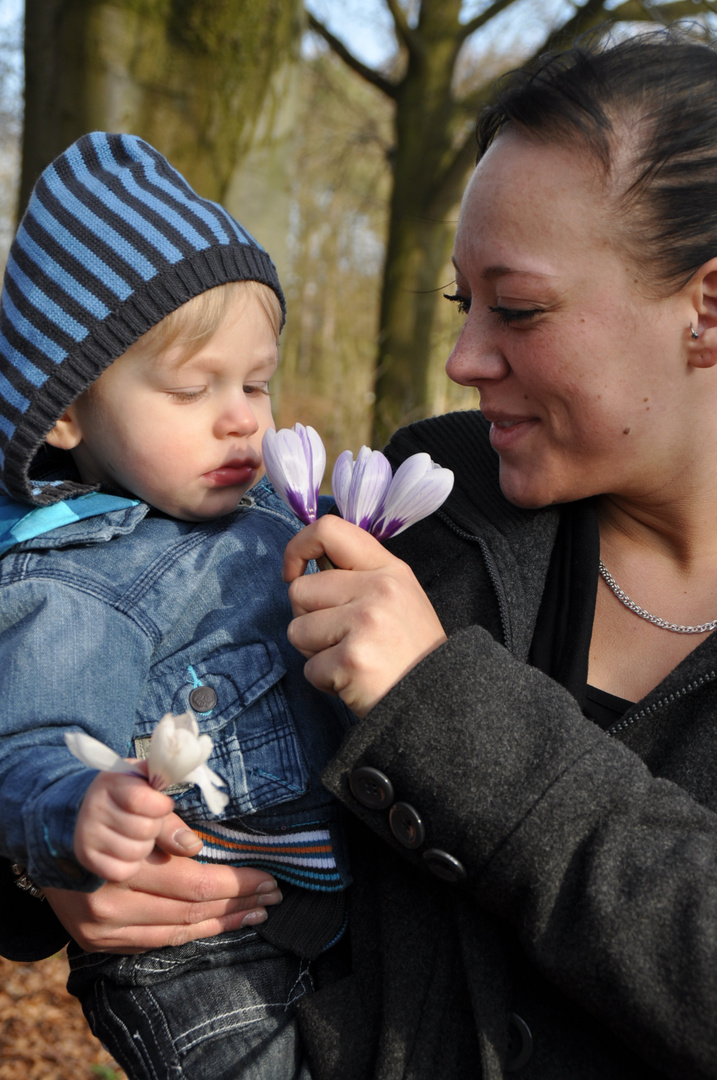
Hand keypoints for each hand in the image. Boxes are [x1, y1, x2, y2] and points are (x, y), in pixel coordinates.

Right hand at [46, 812, 281, 952]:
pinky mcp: (99, 941)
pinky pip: (158, 941)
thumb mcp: (131, 797)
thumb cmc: (102, 808)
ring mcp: (103, 928)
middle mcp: (109, 904)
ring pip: (178, 931)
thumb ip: (162, 821)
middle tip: (272, 894)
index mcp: (120, 866)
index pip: (193, 883)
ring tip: (257, 911)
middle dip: (238, 901)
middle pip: (191, 910)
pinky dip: (194, 933)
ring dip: (223, 922)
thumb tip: (194, 845)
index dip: (236, 882)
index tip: (268, 877)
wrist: (49, 834)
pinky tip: (220, 923)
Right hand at [74, 769, 174, 881]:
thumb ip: (171, 817)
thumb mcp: (151, 792)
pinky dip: (130, 865)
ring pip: (135, 853)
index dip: (161, 806)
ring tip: (135, 834)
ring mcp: (87, 834)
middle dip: (154, 828)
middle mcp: (94, 807)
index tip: (161, 804)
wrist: (94, 806)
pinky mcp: (86, 858)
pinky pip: (122, 871)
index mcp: (112, 781)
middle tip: (146, 820)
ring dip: (144, 847)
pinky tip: (125, 850)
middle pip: (145, 829)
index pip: (142, 800)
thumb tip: (193, 847)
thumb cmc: (131, 795)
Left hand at [283, 515, 446, 716]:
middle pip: (300, 590)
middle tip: (340, 638)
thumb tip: (305, 568)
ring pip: (297, 629)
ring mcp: (365, 623)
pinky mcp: (351, 659)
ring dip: (315, 651)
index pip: (329, 529)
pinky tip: (353, 680)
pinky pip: (309, 668)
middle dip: (308, 618)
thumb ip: (358, 576)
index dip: (298, 548)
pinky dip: (325, 680)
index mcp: (388, 568)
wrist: (437, 700)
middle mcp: (378, 589)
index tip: (292, 573)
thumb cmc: (409, 652)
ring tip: (350, 659)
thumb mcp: (398, 597)